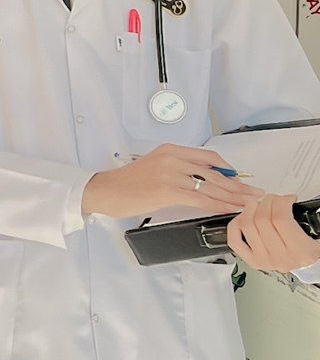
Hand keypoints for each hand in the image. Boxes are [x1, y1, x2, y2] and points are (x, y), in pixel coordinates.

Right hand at [82, 144, 263, 218]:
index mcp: (170, 150)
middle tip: (254, 194)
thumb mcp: (154, 167)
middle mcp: (173, 158)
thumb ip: (177, 170)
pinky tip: (229, 210)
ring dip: (234, 197)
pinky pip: (201, 198)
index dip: (230, 170)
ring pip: (211, 186)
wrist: (105, 191)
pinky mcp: (167, 190)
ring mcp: (170, 173)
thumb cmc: (126, 184)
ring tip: (249, 204)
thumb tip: (202, 182)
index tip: (241, 180)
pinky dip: (219, 205)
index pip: (209, 157)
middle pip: (215, 172)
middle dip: (238, 185)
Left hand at [227, 194, 319, 272]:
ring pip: (247, 225)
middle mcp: (281, 258)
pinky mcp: (251, 261)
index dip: (280, 202)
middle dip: (267, 201)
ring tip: (259, 205)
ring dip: (251, 208)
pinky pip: (234, 240)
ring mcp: (264, 260)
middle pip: (262, 219)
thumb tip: (289, 197)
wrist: (308, 266)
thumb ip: (305, 216)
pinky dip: (236, 224)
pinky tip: (245, 217)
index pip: (281, 219)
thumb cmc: (310, 246)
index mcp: (301, 251)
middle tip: (273, 199)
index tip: (286, 198)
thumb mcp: (316, 231)